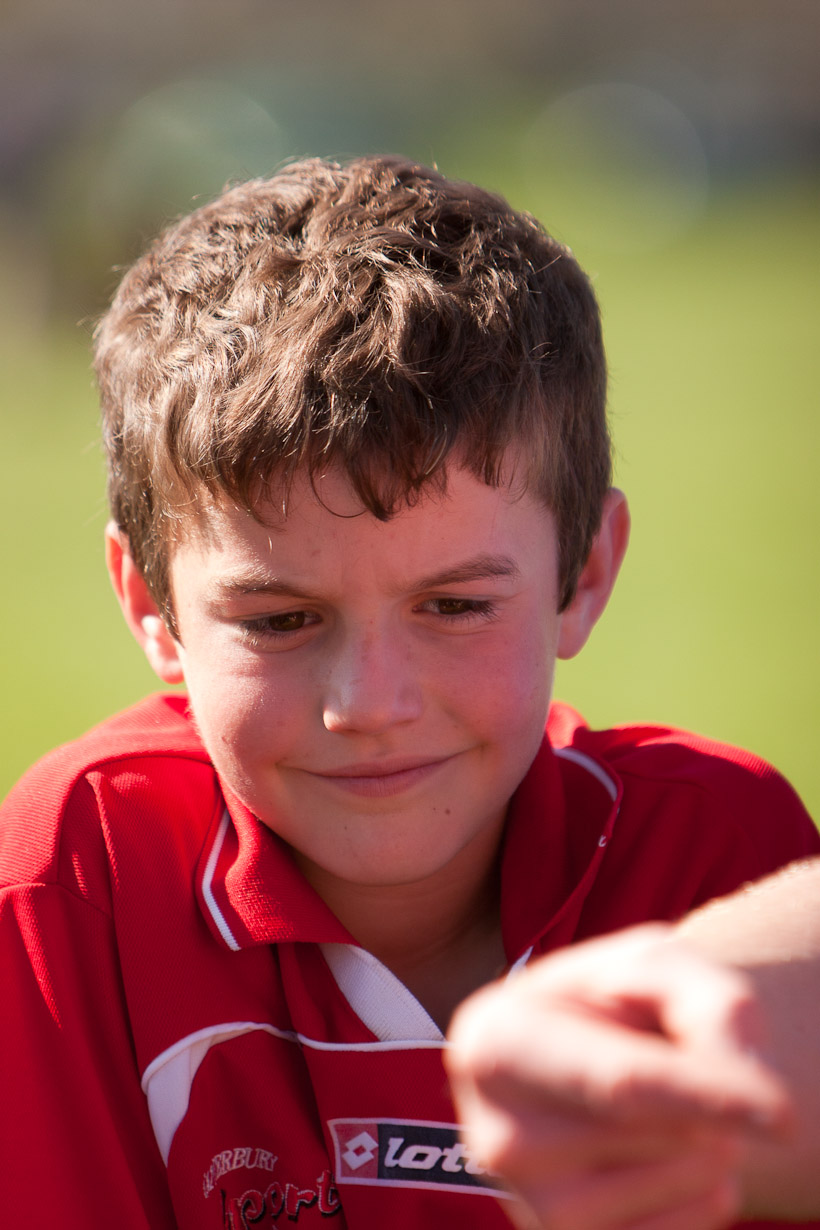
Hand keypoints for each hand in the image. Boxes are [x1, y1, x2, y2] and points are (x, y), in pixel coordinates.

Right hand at [446, 925, 791, 1229]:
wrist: (587, 1057)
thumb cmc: (617, 1001)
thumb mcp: (657, 963)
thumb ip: (711, 1004)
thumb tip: (757, 1101)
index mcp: (495, 1042)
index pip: (621, 1083)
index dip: (708, 1095)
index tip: (785, 1116)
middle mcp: (497, 1135)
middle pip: (662, 1137)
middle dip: (710, 1102)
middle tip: (678, 1060)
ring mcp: (530, 1207)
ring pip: (683, 1183)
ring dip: (712, 1142)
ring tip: (664, 1106)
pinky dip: (702, 1190)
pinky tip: (663, 1153)